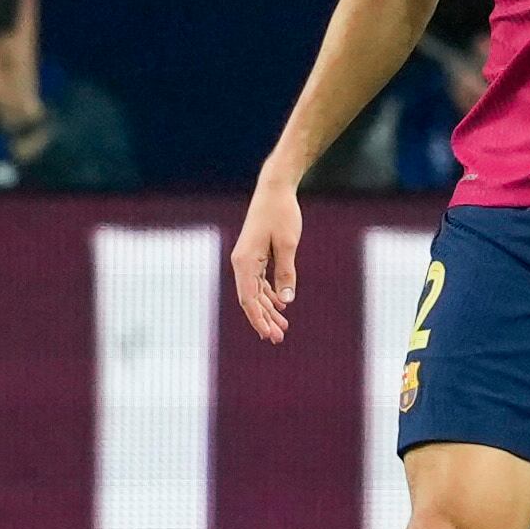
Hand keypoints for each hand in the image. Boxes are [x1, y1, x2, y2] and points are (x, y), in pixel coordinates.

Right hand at [231, 181, 302, 340]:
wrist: (274, 190)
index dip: (258, 319)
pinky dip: (269, 295)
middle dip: (264, 320)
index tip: (269, 335)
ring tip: (282, 328)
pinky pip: (260, 282)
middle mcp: (241, 263)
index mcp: (244, 262)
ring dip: (268, 310)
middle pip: (250, 299)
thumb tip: (286, 301)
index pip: (248, 299)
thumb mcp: (288, 244)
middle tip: (279, 338)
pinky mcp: (255, 255)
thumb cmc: (281, 214)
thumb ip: (286, 272)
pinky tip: (280, 306)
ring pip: (255, 292)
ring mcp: (247, 259)